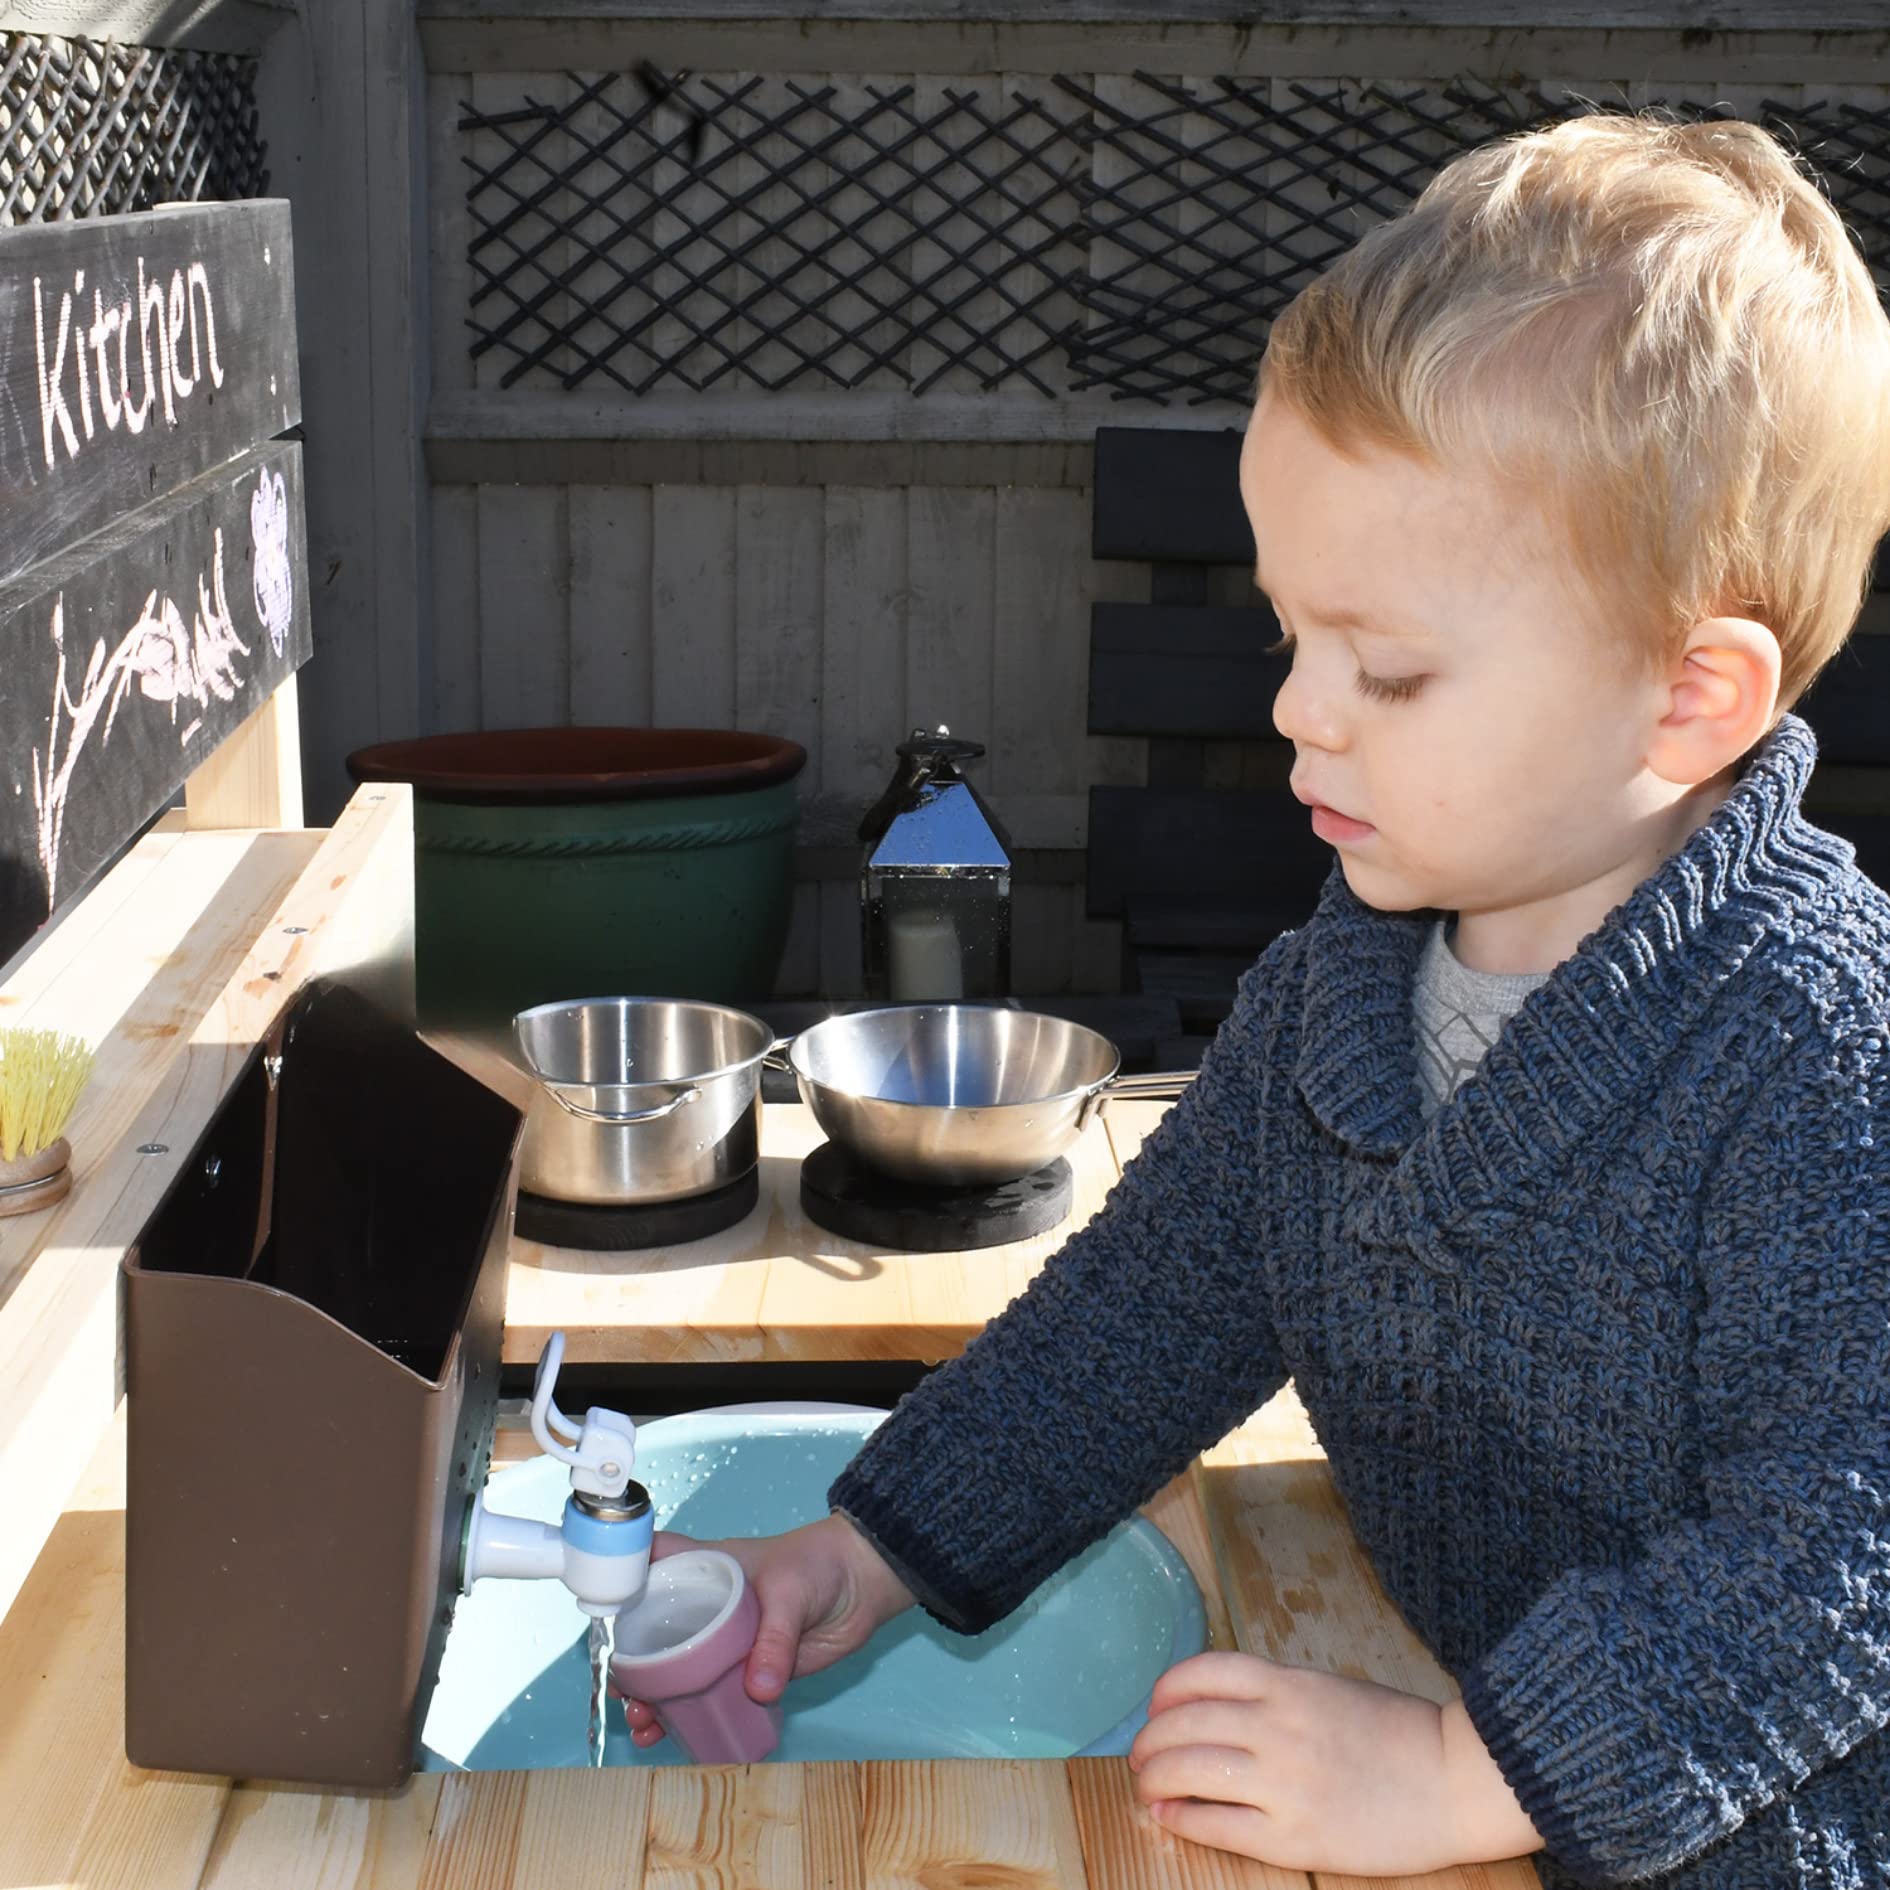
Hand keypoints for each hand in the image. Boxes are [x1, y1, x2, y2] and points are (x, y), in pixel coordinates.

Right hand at [611, 1515, 914, 1747]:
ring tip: (643, 1726)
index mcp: (705, 1568)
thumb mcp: (790, 1594)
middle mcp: (705, 1604)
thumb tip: (758, 1690)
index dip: (622, 1586)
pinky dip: (689, 1717)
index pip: (651, 1566)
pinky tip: (670, 1738)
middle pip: (653, 1632)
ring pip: (676, 1671)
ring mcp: (723, 1640)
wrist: (863, 1585)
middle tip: (626, 1695)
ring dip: (654, 1699)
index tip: (605, 1620)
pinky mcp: (745, 1670)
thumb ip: (774, 1641)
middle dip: (631, 1664)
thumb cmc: (819, 1566)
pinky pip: (708, 1696)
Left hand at [1127, 1652, 1540, 1875]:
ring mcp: (1285, 1782)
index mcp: (1288, 1686)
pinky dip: (1181, 1818)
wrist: (1455, 1780)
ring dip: (1154, 1778)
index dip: (1166, 1690)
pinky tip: (1169, 1817)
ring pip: (1189, 1771)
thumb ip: (1277, 1695)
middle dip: (1150, 1739)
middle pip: (1184, 1723)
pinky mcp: (1295, 1836)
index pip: (1201, 1673)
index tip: (1156, 1706)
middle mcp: (1278, 1726)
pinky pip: (1216, 1824)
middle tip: (1141, 1754)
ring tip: (1147, 1786)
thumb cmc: (1398, 1733)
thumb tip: (1220, 1709)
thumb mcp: (1330, 1690)